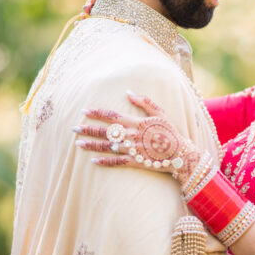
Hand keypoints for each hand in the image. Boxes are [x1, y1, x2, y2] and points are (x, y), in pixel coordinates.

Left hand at [74, 91, 201, 181]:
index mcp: (135, 122)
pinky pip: (116, 162)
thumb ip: (144, 102)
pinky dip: (104, 162)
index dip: (97, 113)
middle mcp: (130, 135)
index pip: (111, 116)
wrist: (181, 154)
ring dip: (91, 145)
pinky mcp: (135, 162)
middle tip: (73, 128)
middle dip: (88, 129)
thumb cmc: (171, 132)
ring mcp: (132, 149)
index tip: (84, 111)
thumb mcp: (160, 113)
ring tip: (78, 144)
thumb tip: (128, 92)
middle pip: (105, 131)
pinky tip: (93, 161)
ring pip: (107, 147)